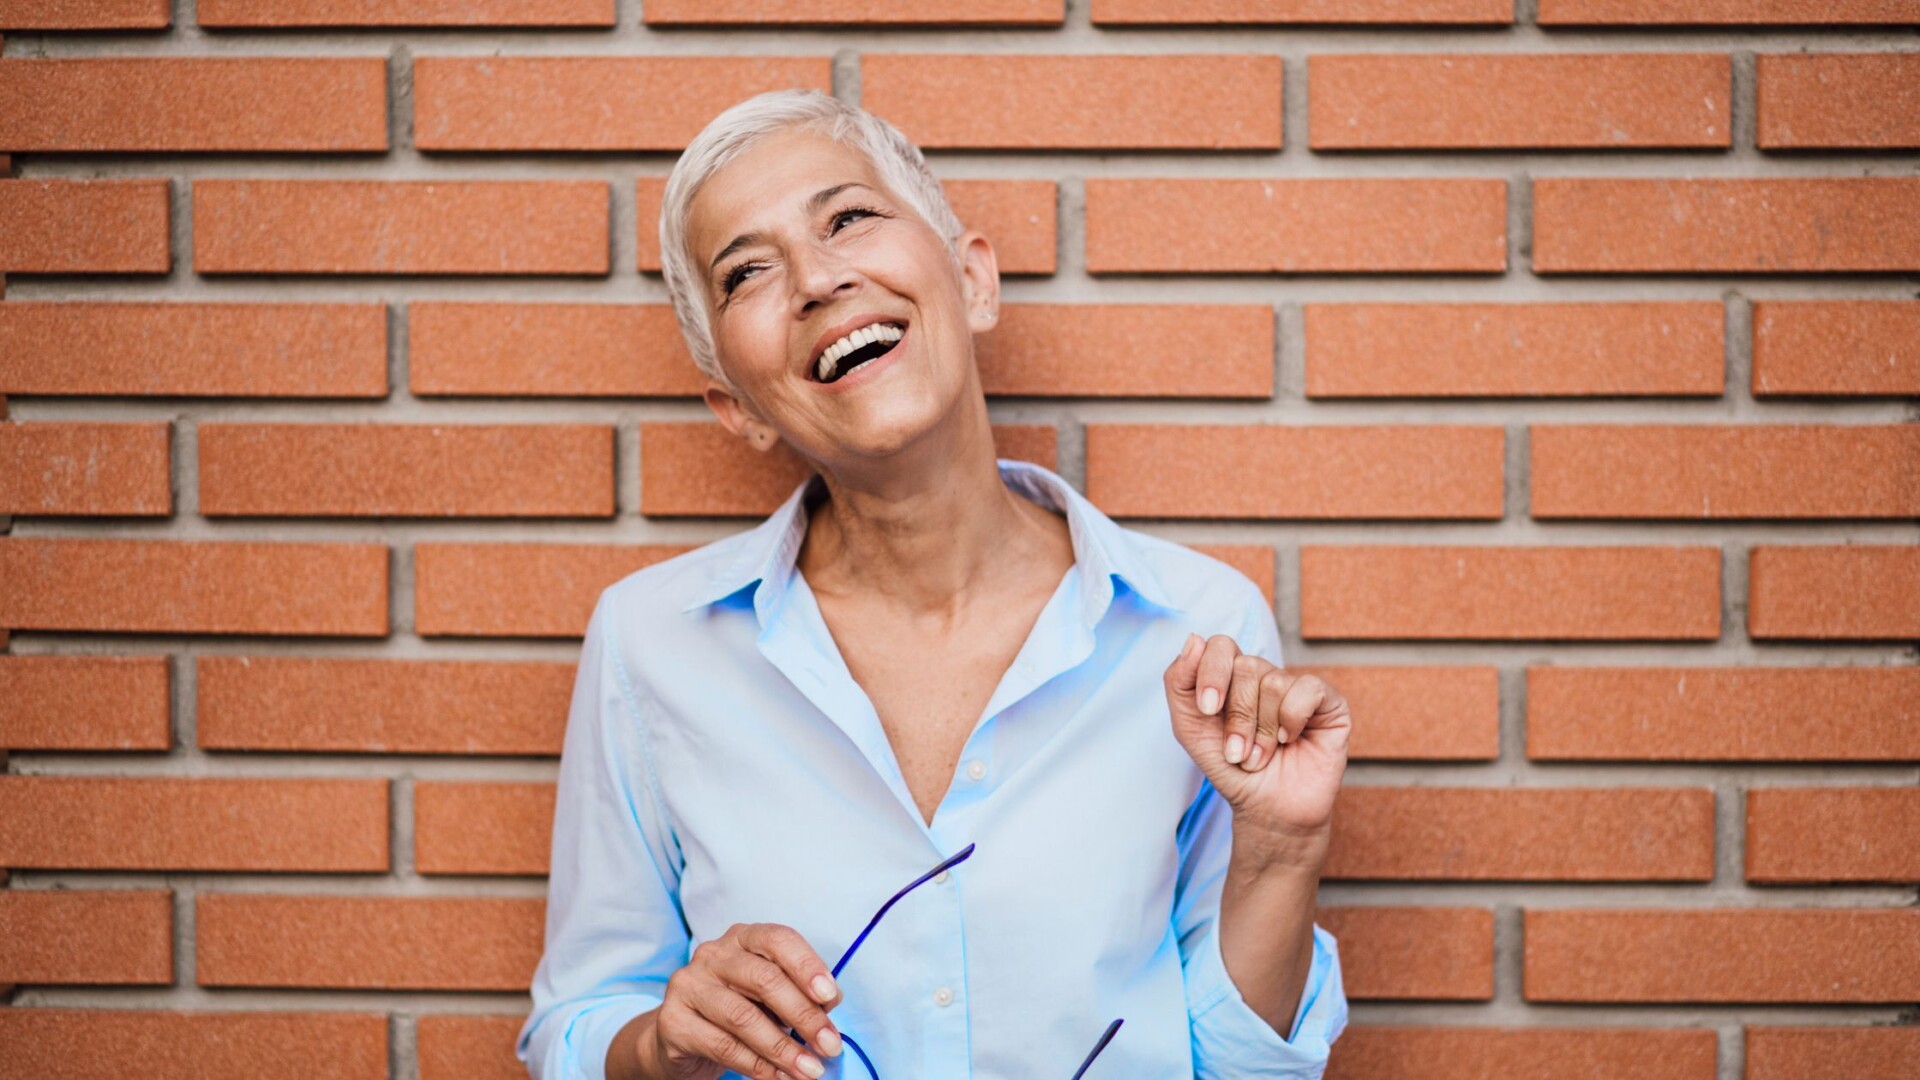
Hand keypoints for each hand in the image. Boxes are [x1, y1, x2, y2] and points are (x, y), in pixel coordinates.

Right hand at [645, 922, 844, 1079]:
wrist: (681, 1036)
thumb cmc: (738, 1009)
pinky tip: (777, 1076)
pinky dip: (756, 1065)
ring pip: (743, 1016)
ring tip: (809, 1069)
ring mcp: (689, 985)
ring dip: (783, 1048)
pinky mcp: (673, 1021)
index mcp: (743, 938)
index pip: (778, 940)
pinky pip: (722, 1045)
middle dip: (803, 1015)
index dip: (807, 966)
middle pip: (764, 979)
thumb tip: (829, 1005)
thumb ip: (798, 994)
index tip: (831, 997)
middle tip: (829, 1045)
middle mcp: (713, 955)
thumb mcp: (770, 996)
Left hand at [1163, 632, 1350, 848]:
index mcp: (1232, 676)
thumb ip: (1179, 682)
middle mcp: (1266, 676)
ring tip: (1261, 757)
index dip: (1212, 674)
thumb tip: (1194, 639)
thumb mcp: (1189, 727)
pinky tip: (1291, 740)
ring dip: (1262, 731)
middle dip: (1238, 717)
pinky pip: (1307, 689)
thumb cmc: (1229, 768)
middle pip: (1247, 666)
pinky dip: (1291, 720)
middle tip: (1238, 752)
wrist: (1264, 809)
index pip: (1221, 646)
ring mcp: (1298, 688)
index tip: (1208, 711)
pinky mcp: (1330, 703)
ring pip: (1275, 682)